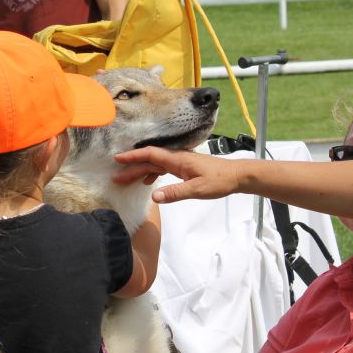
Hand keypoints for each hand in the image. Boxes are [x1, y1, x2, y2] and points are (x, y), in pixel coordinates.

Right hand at [113, 147, 242, 202]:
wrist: (236, 175)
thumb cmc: (219, 180)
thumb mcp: (198, 190)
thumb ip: (175, 193)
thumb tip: (154, 196)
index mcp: (177, 160)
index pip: (150, 155)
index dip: (133, 156)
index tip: (117, 159)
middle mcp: (176, 158)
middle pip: (149, 161)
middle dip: (131, 168)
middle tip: (115, 177)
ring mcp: (180, 163)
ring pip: (155, 165)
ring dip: (140, 171)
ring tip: (126, 180)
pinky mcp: (184, 168)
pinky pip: (162, 169)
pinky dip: (152, 174)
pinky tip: (148, 183)